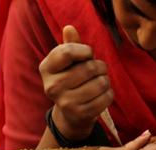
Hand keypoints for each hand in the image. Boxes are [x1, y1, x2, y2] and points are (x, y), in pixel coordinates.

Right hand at [40, 25, 111, 139]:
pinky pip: (106, 97)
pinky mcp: (81, 114)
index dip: (84, 50)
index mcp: (46, 69)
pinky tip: (103, 93)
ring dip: (106, 80)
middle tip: (100, 69)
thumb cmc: (71, 80)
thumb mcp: (67, 63)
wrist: (70, 114)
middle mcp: (52, 86)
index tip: (88, 54)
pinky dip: (109, 93)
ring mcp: (66, 103)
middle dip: (100, 66)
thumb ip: (69, 46)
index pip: (67, 52)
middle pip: (88, 68)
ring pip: (100, 83)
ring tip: (101, 81)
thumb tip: (69, 28)